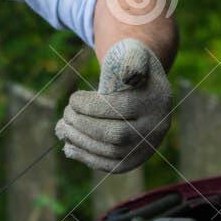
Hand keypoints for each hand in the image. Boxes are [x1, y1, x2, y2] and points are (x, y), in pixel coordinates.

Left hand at [55, 38, 171, 172]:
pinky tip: (69, 146)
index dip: (91, 106)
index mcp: (157, 100)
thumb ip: (132, 59)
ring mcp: (147, 147)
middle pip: (116, 134)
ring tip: (63, 127)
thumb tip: (128, 75)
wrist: (144, 90)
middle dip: (83, 125)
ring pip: (111, 152)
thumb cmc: (131, 68)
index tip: (72, 99)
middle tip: (66, 113)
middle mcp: (157, 127)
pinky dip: (86, 157)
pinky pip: (110, 165)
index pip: (121, 108)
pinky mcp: (134, 160)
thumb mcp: (133, 55)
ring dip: (81, 141)